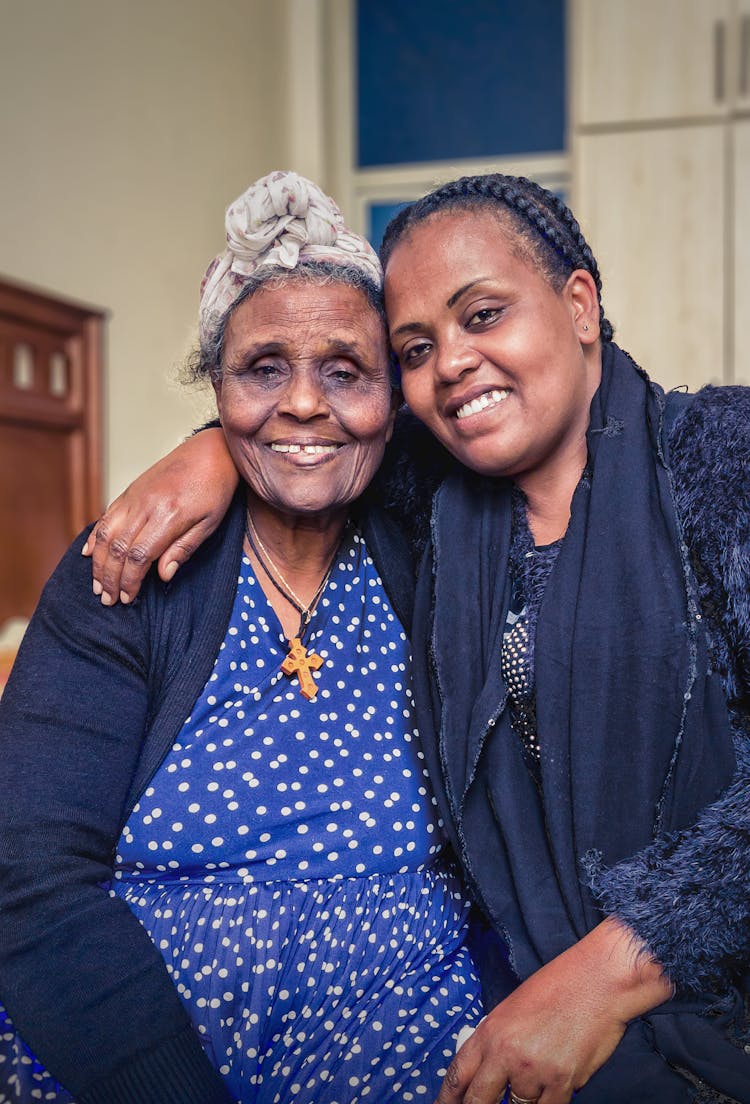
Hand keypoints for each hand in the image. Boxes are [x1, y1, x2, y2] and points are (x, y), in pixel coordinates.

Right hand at [83, 428, 238, 603]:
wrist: (211, 451)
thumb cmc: (215, 488)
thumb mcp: (210, 523)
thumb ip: (184, 549)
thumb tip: (163, 575)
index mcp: (169, 516)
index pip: (138, 556)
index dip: (129, 581)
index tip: (128, 598)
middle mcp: (146, 506)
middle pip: (117, 548)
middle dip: (109, 578)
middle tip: (108, 599)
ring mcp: (134, 496)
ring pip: (105, 533)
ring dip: (98, 562)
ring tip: (97, 584)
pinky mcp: (130, 491)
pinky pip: (106, 516)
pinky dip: (95, 537)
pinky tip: (90, 554)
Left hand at [436, 919, 672, 1103]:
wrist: (598, 981)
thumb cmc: (559, 986)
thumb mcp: (513, 1008)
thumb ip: (499, 1040)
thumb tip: (491, 1070)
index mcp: (490, 1031)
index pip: (457, 1075)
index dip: (446, 1099)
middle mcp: (506, 1054)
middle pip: (478, 1102)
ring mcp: (533, 1071)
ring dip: (521, 1103)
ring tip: (532, 1082)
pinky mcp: (562, 1083)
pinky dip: (548, 1103)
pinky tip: (552, 1089)